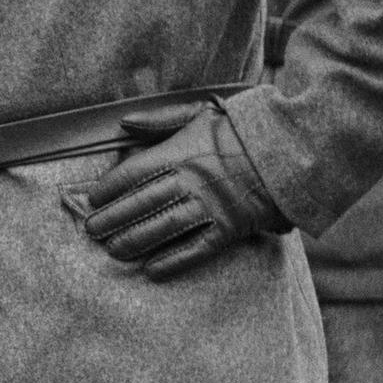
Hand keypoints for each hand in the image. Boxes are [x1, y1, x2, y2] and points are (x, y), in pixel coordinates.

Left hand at [81, 101, 284, 278]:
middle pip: (143, 202)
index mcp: (182, 152)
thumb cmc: (240, 131)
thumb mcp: (200, 113)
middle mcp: (192, 181)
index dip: (110, 187)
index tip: (93, 199)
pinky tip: (152, 270)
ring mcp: (211, 206)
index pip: (135, 172)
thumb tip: (125, 123)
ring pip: (165, 227)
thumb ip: (160, 120)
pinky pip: (197, 248)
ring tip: (113, 250)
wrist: (290, 150)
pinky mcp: (230, 228)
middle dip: (113, 218)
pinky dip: (174, 260)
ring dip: (135, 240)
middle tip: (92, 230)